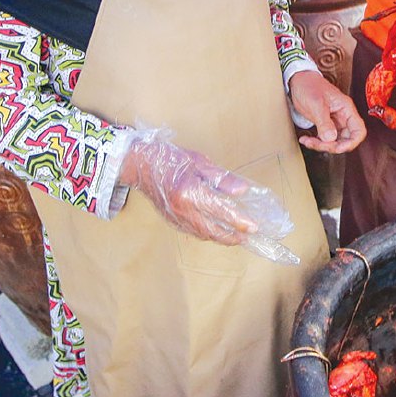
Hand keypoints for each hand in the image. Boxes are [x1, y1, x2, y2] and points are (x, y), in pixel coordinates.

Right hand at [123, 131, 256, 244]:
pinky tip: (216, 229)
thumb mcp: (200, 162)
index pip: (221, 211)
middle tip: (248, 235)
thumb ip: (221, 179)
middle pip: (213, 231)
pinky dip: (207, 233)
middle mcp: (183, 209)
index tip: (254, 227)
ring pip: (203, 234)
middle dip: (232, 237)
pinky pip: (193, 232)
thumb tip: (241, 191)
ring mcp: (176, 217)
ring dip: (220, 237)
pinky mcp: (172, 221)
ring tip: (235, 235)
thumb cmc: (170, 159)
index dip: (239, 221)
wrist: (141, 165)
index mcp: (190, 192)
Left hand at [288, 71, 366, 152]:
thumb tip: (331, 138)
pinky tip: (306, 139)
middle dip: (332, 146)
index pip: (359, 131)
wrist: (298, 80)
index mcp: (346, 109)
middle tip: (318, 144)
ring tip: (308, 141)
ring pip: (335, 141)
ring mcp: (334, 121)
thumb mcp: (316, 104)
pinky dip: (316, 142)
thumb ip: (324, 122)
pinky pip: (325, 138)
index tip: (338, 148)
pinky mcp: (325, 124)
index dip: (352, 142)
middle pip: (346, 139)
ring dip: (322, 145)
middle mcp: (343, 116)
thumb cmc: (309, 86)